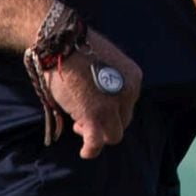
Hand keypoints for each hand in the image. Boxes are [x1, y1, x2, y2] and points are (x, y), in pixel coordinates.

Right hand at [41, 29, 142, 159]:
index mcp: (133, 77)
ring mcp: (112, 107)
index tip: (96, 105)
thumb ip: (107, 81)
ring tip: (79, 127)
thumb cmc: (76, 48)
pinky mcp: (95, 117)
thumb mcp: (104, 63)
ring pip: (114, 135)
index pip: (128, 104)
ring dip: (98, 134)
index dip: (112, 109)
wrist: (61, 43)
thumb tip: (99, 97)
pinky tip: (85, 151)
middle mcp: (128, 93)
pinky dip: (91, 150)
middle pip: (123, 120)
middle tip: (83, 117)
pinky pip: (97, 143)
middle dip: (106, 122)